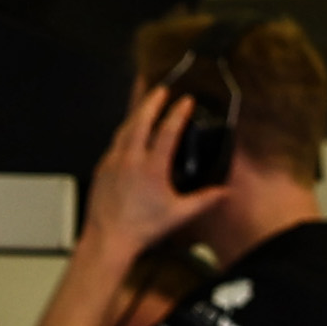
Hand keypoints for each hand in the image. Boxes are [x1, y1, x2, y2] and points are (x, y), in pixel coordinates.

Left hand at [83, 78, 210, 249]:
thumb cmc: (143, 228)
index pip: (167, 132)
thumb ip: (204, 200)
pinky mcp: (102, 167)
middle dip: (151, 101)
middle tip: (160, 88)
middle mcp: (130, 159)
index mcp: (151, 168)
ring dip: (135, 112)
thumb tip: (224, 192)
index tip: (185, 100)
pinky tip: (129, 131)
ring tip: (143, 101)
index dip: (178, 113)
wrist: (108, 237)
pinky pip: (115, 141)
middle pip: (140, 120)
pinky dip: (125, 130)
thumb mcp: (180, 215)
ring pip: (124, 128)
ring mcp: (113, 160)